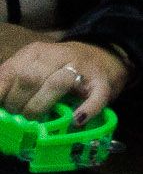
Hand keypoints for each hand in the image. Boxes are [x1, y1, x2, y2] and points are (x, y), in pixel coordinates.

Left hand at [0, 38, 128, 126]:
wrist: (102, 55)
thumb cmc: (58, 69)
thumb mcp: (32, 67)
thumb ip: (14, 82)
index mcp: (34, 52)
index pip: (10, 72)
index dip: (1, 93)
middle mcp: (57, 55)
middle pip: (30, 78)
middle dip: (18, 103)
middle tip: (19, 116)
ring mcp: (82, 67)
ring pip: (58, 84)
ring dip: (40, 106)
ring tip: (35, 120)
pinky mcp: (102, 82)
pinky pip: (95, 95)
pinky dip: (86, 109)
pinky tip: (76, 120)